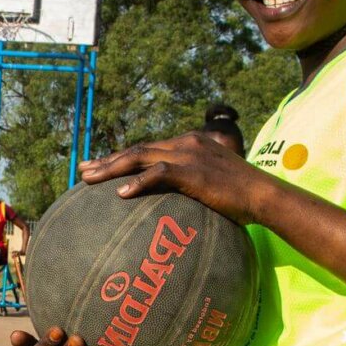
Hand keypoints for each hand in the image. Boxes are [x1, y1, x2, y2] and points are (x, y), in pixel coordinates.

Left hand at [79, 132, 261, 222]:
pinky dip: (138, 183)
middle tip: (82, 171)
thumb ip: (189, 184)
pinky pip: (158, 174)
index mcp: (187, 144)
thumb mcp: (211, 183)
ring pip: (140, 157)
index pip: (146, 149)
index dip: (120, 157)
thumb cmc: (240, 197)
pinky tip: (120, 194)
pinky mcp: (193, 171)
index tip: (98, 166)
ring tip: (89, 180)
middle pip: (136, 150)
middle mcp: (184, 143)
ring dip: (111, 168)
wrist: (264, 195)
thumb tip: (171, 202)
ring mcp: (187, 155)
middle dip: (106, 160)